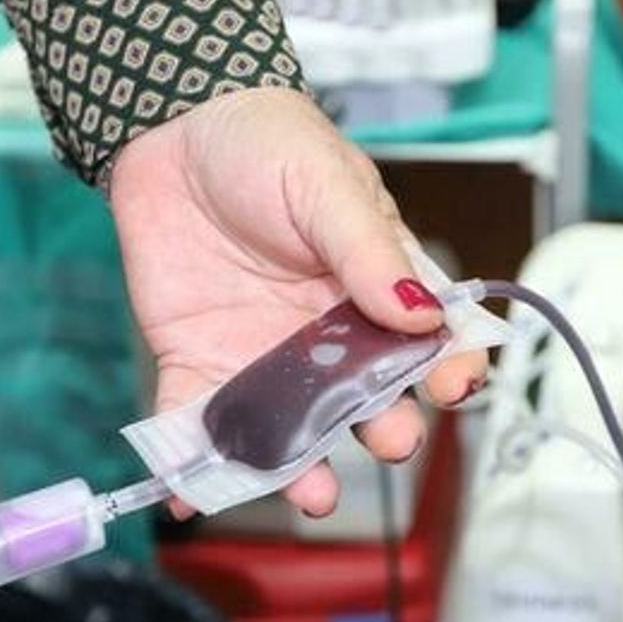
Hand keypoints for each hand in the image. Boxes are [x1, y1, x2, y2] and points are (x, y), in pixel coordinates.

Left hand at [110, 87, 485, 515]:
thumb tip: (421, 314)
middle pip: (365, 402)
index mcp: (376, 290)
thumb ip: (369, 250)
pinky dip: (194, 463)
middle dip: (383, 430)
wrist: (170, 126)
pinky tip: (191, 495)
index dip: (446, 372)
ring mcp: (264, 357)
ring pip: (291, 430)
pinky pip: (198, 421)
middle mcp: (327, 338)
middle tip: (388, 439)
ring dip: (301, 469)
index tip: (452, 388)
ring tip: (313, 493)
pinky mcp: (198, 363)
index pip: (427, 345)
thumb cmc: (265, 143)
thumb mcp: (328, 184)